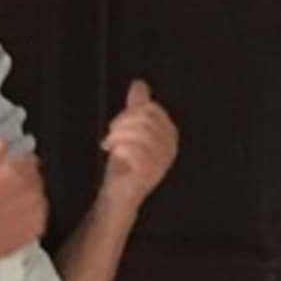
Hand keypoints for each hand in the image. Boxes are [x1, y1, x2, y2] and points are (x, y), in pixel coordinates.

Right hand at [0, 138, 47, 263]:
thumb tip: (1, 144)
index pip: (19, 168)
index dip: (23, 159)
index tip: (21, 157)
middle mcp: (0, 211)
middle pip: (32, 184)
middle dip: (29, 175)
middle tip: (20, 173)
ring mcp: (11, 228)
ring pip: (39, 202)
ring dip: (34, 192)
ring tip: (21, 190)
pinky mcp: (18, 241)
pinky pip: (40, 221)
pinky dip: (36, 211)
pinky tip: (23, 208)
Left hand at [101, 79, 177, 202]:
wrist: (119, 195)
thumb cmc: (126, 165)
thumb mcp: (130, 131)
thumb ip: (136, 108)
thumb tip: (139, 85)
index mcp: (169, 134)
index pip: (152, 109)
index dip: (130, 112)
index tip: (116, 125)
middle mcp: (170, 147)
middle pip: (145, 119)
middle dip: (122, 123)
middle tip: (110, 135)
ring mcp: (162, 160)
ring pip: (140, 132)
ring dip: (118, 136)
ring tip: (110, 145)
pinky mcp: (150, 171)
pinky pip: (135, 150)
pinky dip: (120, 148)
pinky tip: (115, 154)